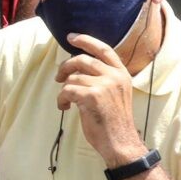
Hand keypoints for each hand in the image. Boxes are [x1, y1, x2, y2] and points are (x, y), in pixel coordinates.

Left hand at [55, 33, 144, 162]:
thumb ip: (102, 78)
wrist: (120, 143)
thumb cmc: (113, 121)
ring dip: (64, 89)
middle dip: (66, 66)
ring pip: (73, 77)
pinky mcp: (93, 96)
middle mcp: (115, 76)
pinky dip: (61, 99)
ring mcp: (105, 85)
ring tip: (66, 102)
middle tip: (58, 77)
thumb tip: (77, 68)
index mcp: (122, 74)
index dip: (86, 40)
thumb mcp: (114, 94)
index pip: (103, 49)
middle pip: (82, 59)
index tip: (71, 37)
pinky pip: (67, 90)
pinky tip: (65, 107)